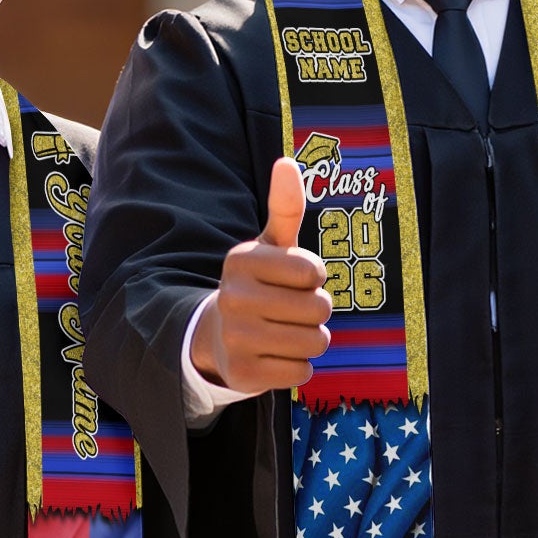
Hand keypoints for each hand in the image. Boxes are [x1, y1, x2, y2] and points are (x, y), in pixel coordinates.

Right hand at [191, 157, 332, 393]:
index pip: (314, 272)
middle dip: (316, 310)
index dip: (315, 277)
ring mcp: (235, 339)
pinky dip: (298, 366)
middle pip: (320, 308)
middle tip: (291, 309)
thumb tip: (287, 162)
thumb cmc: (260, 283)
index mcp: (241, 260)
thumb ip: (284, 207)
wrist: (218, 336)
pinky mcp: (242, 375)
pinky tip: (274, 355)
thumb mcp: (271, 245)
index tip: (294, 279)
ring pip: (315, 342)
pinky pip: (302, 372)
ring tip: (286, 331)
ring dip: (312, 339)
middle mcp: (232, 298)